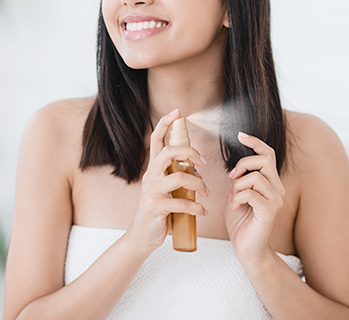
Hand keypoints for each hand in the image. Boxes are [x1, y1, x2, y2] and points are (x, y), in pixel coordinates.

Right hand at [125, 109, 209, 253]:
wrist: (142, 237)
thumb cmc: (159, 211)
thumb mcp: (165, 189)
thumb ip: (176, 175)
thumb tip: (197, 166)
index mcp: (153, 169)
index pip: (156, 139)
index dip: (165, 124)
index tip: (178, 112)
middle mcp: (150, 176)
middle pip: (168, 153)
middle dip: (189, 153)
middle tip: (203, 163)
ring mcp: (151, 192)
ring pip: (178, 177)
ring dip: (198, 184)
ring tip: (206, 193)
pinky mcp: (156, 207)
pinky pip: (180, 202)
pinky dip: (196, 207)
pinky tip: (202, 212)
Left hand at [225, 132, 284, 264]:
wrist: (246, 248)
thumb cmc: (240, 222)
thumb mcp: (237, 193)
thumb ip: (239, 179)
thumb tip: (235, 165)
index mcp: (271, 183)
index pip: (268, 154)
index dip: (255, 142)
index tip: (241, 135)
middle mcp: (277, 189)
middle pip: (265, 160)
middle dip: (243, 164)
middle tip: (231, 178)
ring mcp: (276, 200)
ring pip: (256, 177)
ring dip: (238, 186)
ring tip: (233, 199)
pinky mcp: (270, 212)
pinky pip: (251, 193)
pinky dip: (238, 197)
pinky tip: (235, 207)